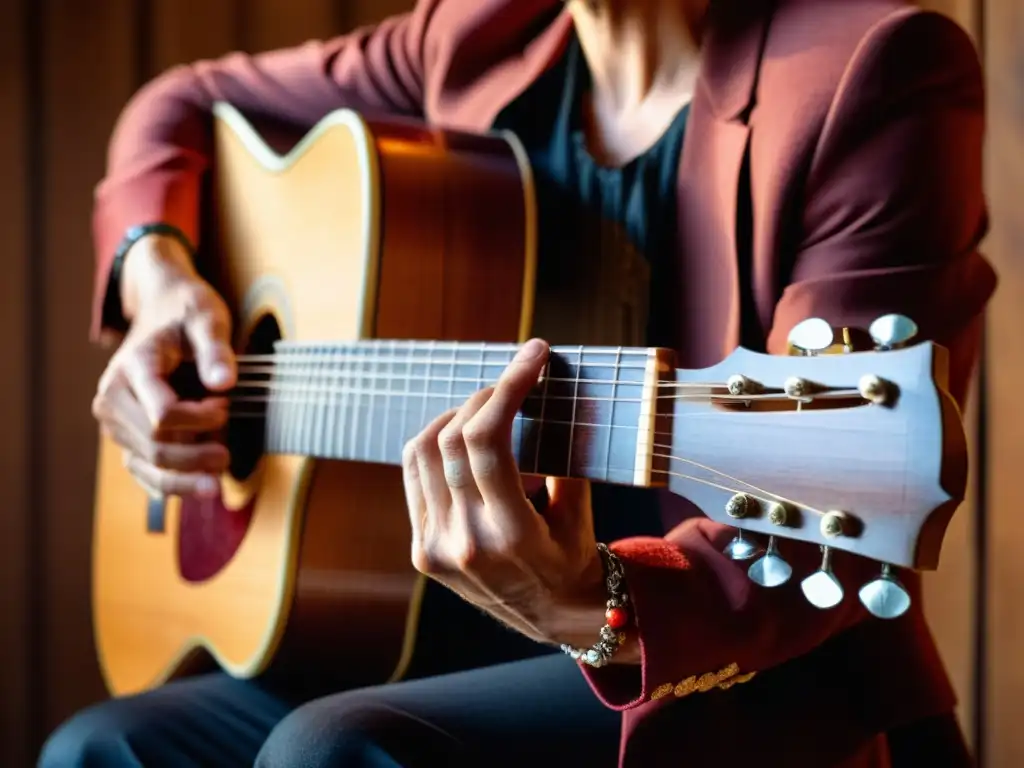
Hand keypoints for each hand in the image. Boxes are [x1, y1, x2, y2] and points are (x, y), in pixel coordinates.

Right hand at [92, 234, 235, 497]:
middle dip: (195, 455)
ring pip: (147, 466)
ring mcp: (116, 421)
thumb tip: (224, 383)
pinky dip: (174, 484)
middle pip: (155, 445)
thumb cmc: (188, 313)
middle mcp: (113, 397)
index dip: (200, 420)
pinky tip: (200, 487)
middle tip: (228, 453)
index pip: (162, 415)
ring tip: (219, 476)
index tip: (225, 408)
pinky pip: (144, 472)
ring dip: (186, 476)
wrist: (163, 312)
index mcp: (133, 367)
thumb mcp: (208, 318)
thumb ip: (216, 349)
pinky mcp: (125, 436)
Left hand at [401, 338, 610, 648]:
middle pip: (452, 439)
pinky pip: (414, 476)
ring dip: (455, 415)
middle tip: (514, 380)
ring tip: (489, 408)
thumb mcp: (578, 511)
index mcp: (510, 536)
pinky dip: (436, 444)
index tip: (534, 354)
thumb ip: (561, 455)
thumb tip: (551, 391)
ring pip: (422, 451)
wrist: (552, 616)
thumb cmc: (573, 558)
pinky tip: (463, 437)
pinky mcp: (422, 550)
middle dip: (485, 395)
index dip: (508, 387)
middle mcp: (464, 544)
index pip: (489, 442)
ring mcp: (435, 549)